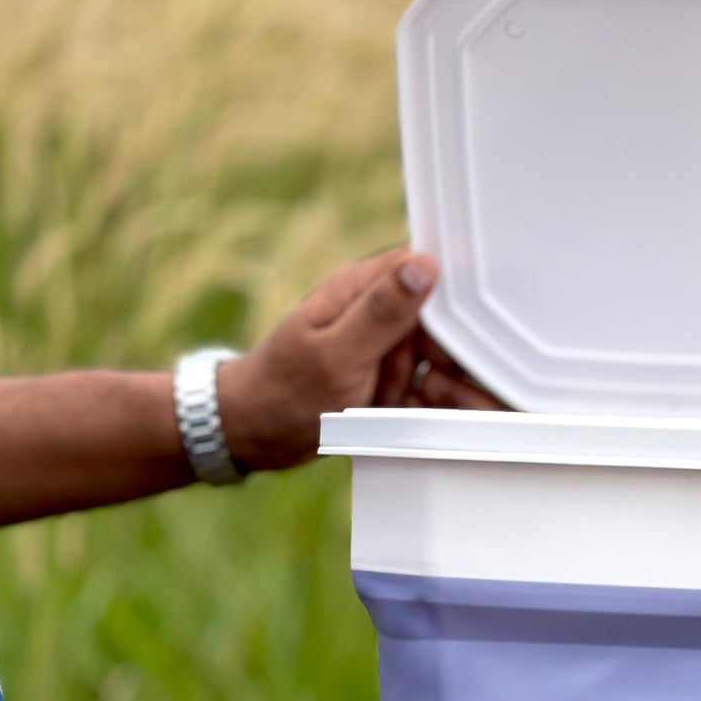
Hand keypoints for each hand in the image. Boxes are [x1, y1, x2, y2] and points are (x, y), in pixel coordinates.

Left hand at [217, 248, 501, 472]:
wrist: (251, 436)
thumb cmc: (283, 394)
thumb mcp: (335, 354)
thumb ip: (382, 311)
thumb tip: (424, 265)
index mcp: (359, 289)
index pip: (427, 274)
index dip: (449, 308)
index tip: (446, 346)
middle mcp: (374, 313)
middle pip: (441, 325)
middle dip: (438, 362)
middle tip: (397, 386)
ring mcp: (381, 348)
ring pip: (437, 362)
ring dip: (426, 390)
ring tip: (381, 404)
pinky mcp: (384, 378)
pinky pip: (421, 389)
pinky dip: (418, 408)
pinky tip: (391, 418)